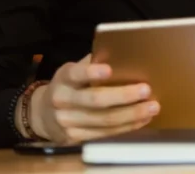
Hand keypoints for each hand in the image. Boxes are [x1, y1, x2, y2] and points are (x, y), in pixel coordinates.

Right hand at [25, 54, 159, 143]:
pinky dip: (126, 127)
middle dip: (123, 96)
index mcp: (64, 78)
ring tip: (152, 107)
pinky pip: (104, 134)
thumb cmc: (69, 86)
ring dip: (131, 115)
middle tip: (146, 90)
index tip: (109, 70)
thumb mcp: (74, 71)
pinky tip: (141, 120)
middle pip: (95, 100)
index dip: (91, 72)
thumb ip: (93, 64)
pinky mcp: (74, 138)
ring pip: (103, 120)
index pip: (76, 74)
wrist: (42, 114)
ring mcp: (67, 122)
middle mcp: (62, 100)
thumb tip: (124, 55)